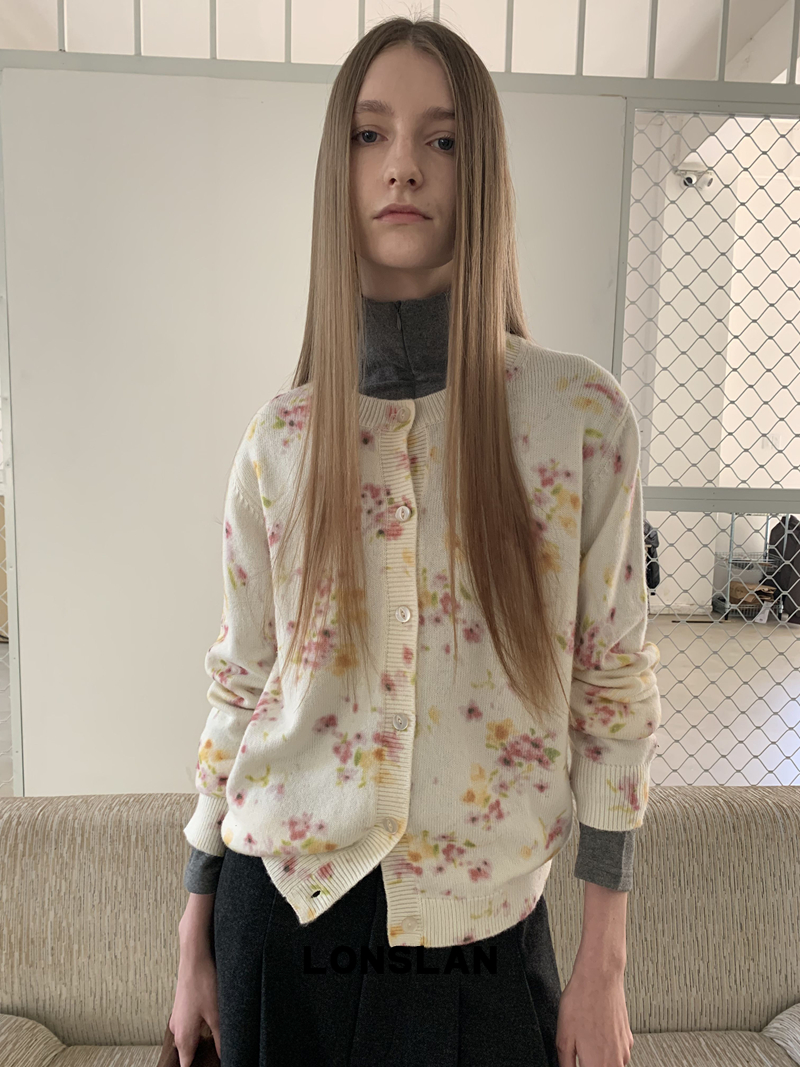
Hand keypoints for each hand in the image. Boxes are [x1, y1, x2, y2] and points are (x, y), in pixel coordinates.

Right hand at [169, 948, 221, 1066]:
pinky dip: (196, 1031)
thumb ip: (221, 1039)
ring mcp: (177, 1017)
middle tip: (213, 1058)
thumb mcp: (217, 1015)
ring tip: (212, 1046)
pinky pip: (187, 1026)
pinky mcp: (182, 1006)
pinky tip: (208, 1025)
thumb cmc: (203, 984)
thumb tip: (225, 1056)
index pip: (186, 1065)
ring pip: (186, 1039)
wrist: (194, 956)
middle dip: (197, 1058)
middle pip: (185, 1054)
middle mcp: (176, 1030)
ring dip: (197, 1044)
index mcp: (183, 1038)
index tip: (208, 1066)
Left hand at [556, 963, 633, 1066]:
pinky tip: (595, 1034)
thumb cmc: (581, 1002)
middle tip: (580, 1053)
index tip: (576, 1062)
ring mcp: (624, 1050)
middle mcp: (616, 1062)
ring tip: (586, 1041)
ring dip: (599, 1060)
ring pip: (611, 1065)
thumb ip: (566, 1064)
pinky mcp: (628, 1039)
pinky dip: (607, 1050)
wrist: (599, 977)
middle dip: (590, 1064)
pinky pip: (617, 1054)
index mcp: (598, 1065)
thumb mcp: (563, 1038)